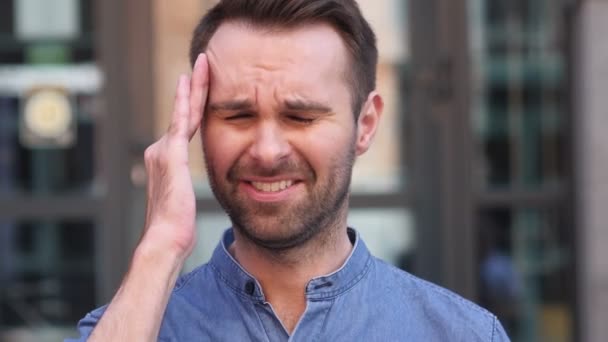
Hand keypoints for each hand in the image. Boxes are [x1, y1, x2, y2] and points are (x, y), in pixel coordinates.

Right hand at [140, 53, 208, 258]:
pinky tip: (191, 80)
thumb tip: (187, 196)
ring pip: (184, 111)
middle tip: (203, 64)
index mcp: (166, 162)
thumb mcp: (183, 204)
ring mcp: (164, 151)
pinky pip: (182, 119)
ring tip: (203, 64)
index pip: (183, 127)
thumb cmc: (176, 229)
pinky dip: (187, 98)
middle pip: (183, 113)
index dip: (193, 106)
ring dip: (194, 86)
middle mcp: (160, 151)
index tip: (200, 87)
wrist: (165, 240)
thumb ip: (184, 190)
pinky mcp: (172, 154)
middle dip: (194, 87)